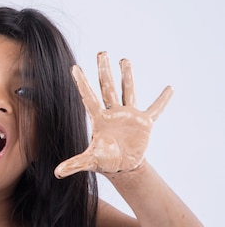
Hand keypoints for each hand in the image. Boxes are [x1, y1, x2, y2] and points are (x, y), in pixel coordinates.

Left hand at [54, 52, 172, 177]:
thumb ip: (74, 164)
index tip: (74, 67)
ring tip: (125, 59)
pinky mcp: (144, 123)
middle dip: (104, 70)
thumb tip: (57, 173)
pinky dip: (163, 100)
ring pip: (127, 90)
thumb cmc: (104, 161)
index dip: (81, 83)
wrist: (121, 166)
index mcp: (99, 118)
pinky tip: (169, 88)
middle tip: (102, 52)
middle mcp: (113, 112)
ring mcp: (129, 115)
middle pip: (107, 87)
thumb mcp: (89, 161)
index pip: (88, 97)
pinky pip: (155, 109)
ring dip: (127, 76)